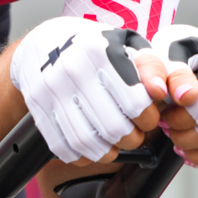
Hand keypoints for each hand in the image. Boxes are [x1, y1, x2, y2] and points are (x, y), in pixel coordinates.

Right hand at [10, 17, 154, 164]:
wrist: (43, 42)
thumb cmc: (94, 46)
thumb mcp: (127, 44)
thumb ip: (150, 67)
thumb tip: (160, 92)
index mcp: (101, 52)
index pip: (135, 103)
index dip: (148, 119)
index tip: (148, 118)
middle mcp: (73, 69)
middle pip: (113, 128)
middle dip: (131, 139)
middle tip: (134, 134)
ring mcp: (51, 89)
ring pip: (86, 142)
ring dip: (107, 153)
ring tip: (115, 146)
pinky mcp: (37, 106)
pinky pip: (61, 145)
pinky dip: (80, 155)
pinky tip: (91, 148)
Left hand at [151, 24, 197, 170]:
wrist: (194, 53)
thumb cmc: (177, 51)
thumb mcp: (165, 52)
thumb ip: (170, 72)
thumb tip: (185, 96)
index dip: (180, 119)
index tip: (163, 115)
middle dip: (187, 137)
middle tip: (168, 130)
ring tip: (179, 143)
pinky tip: (193, 152)